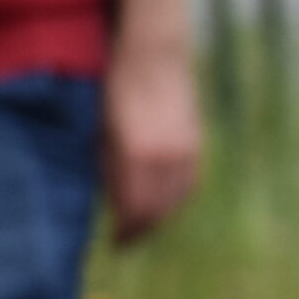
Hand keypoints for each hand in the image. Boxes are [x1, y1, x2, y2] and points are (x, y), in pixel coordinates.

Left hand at [100, 36, 201, 243]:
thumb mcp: (102, 129)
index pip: (137, 209)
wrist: (153, 54)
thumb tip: (114, 202)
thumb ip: (110, 167)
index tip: (116, 243)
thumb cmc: (115, 88)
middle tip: (127, 241)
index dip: (127, 231)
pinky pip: (189, 182)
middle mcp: (167, 157)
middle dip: (143, 228)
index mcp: (139, 155)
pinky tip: (165, 201)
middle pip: (159, 209)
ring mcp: (186, 151)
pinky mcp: (195, 143)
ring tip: (144, 224)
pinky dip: (176, 197)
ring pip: (177, 198)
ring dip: (160, 215)